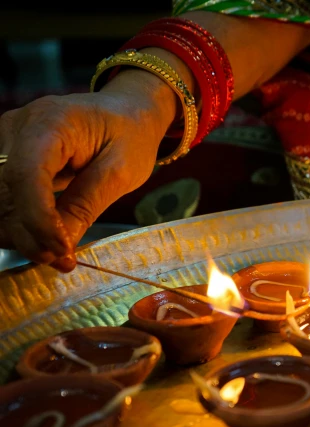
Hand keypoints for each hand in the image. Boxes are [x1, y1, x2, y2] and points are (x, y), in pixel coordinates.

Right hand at [0, 71, 172, 270]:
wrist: (125, 113)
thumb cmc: (129, 136)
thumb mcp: (122, 171)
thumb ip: (87, 205)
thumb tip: (60, 247)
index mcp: (52, 122)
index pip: (26, 173)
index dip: (37, 218)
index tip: (60, 250)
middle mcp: (17, 127)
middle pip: (4, 191)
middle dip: (29, 233)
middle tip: (63, 261)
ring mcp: (6, 141)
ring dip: (21, 234)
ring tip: (59, 253)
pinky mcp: (5, 158)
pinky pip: (2, 198)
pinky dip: (19, 224)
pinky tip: (46, 239)